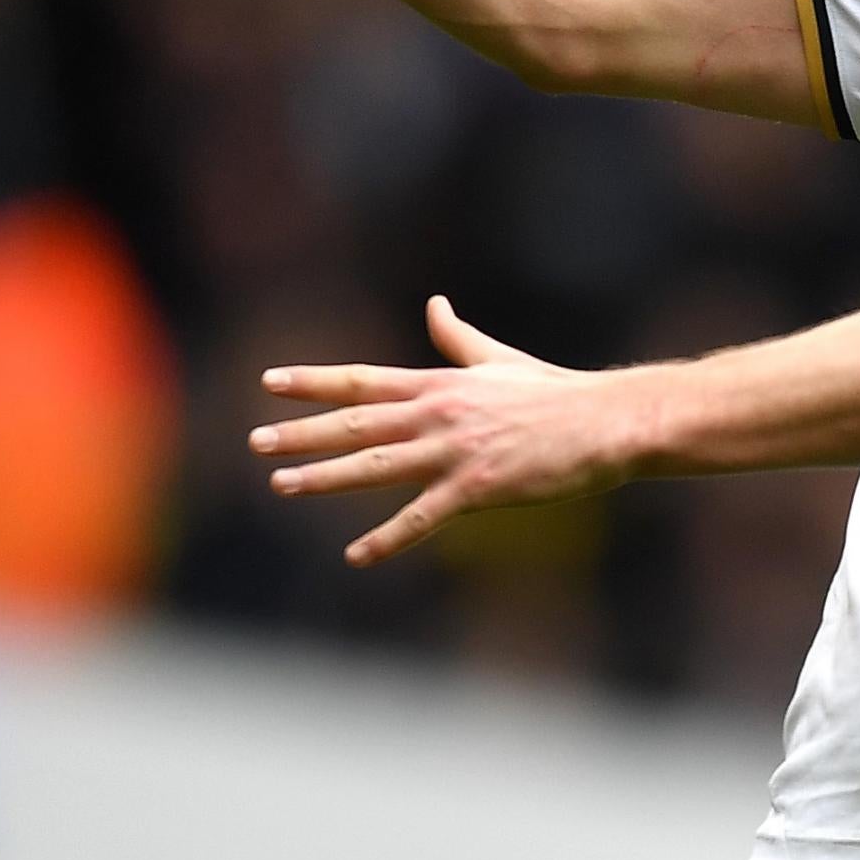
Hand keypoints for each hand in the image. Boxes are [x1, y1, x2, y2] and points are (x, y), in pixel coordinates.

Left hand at [251, 296, 630, 565]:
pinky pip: (420, 517)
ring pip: (376, 465)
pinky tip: (356, 556)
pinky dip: (386, 539)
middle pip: (357, 422)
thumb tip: (434, 304)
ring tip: (282, 484)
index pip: (363, 379)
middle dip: (302, 433)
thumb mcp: (500, 360)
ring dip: (325, 477)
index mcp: (441, 383)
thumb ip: (458, 339)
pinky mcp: (476, 488)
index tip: (270, 382)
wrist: (603, 422)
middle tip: (256, 441)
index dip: (314, 381)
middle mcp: (439, 413)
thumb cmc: (555, 393)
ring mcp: (455, 452)